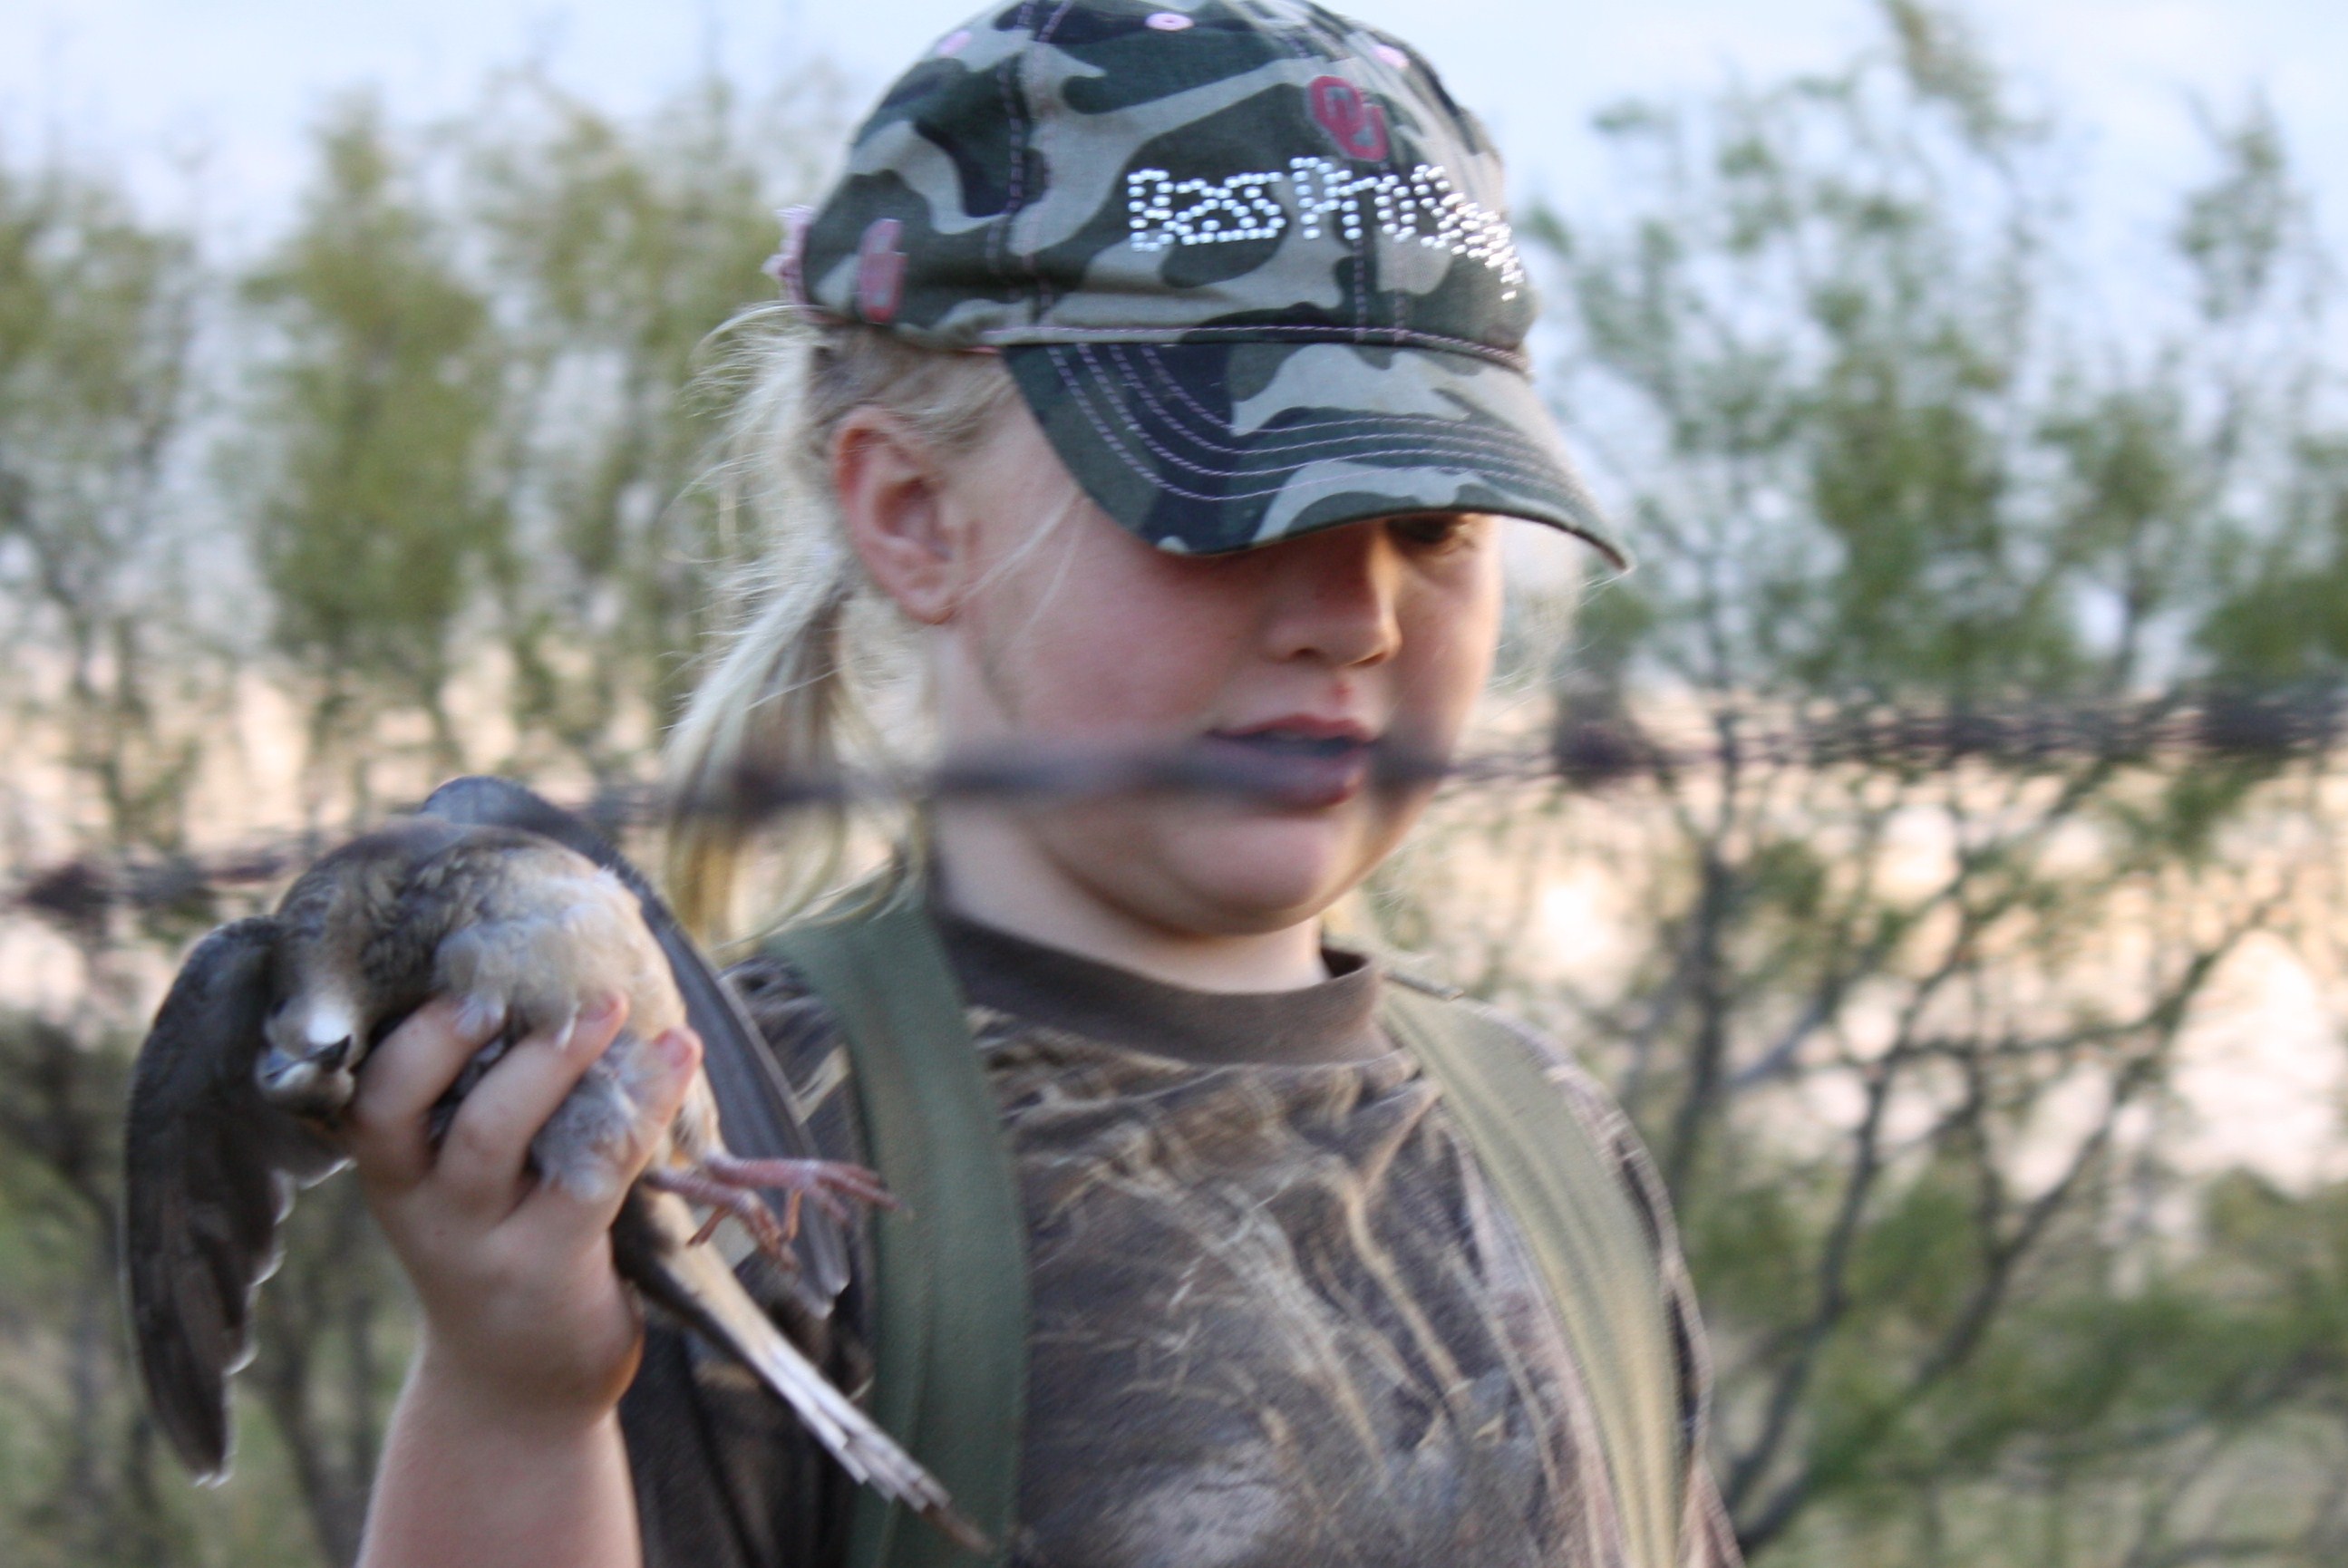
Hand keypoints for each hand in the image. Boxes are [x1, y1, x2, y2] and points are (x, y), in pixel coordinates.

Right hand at [343, 994, 701, 1431]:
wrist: (517, 1390)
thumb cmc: (502, 1251)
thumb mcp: (465, 1186)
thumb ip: (480, 1103)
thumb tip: (559, 974)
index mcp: (391, 1168)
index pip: (362, 1090)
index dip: (399, 1028)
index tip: (448, 962)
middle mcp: (418, 1203)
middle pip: (399, 1108)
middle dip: (444, 1037)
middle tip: (497, 984)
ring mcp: (477, 1241)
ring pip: (491, 1136)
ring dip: (553, 1061)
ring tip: (611, 1006)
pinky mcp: (546, 1267)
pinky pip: (593, 1171)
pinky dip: (642, 1103)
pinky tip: (679, 1054)